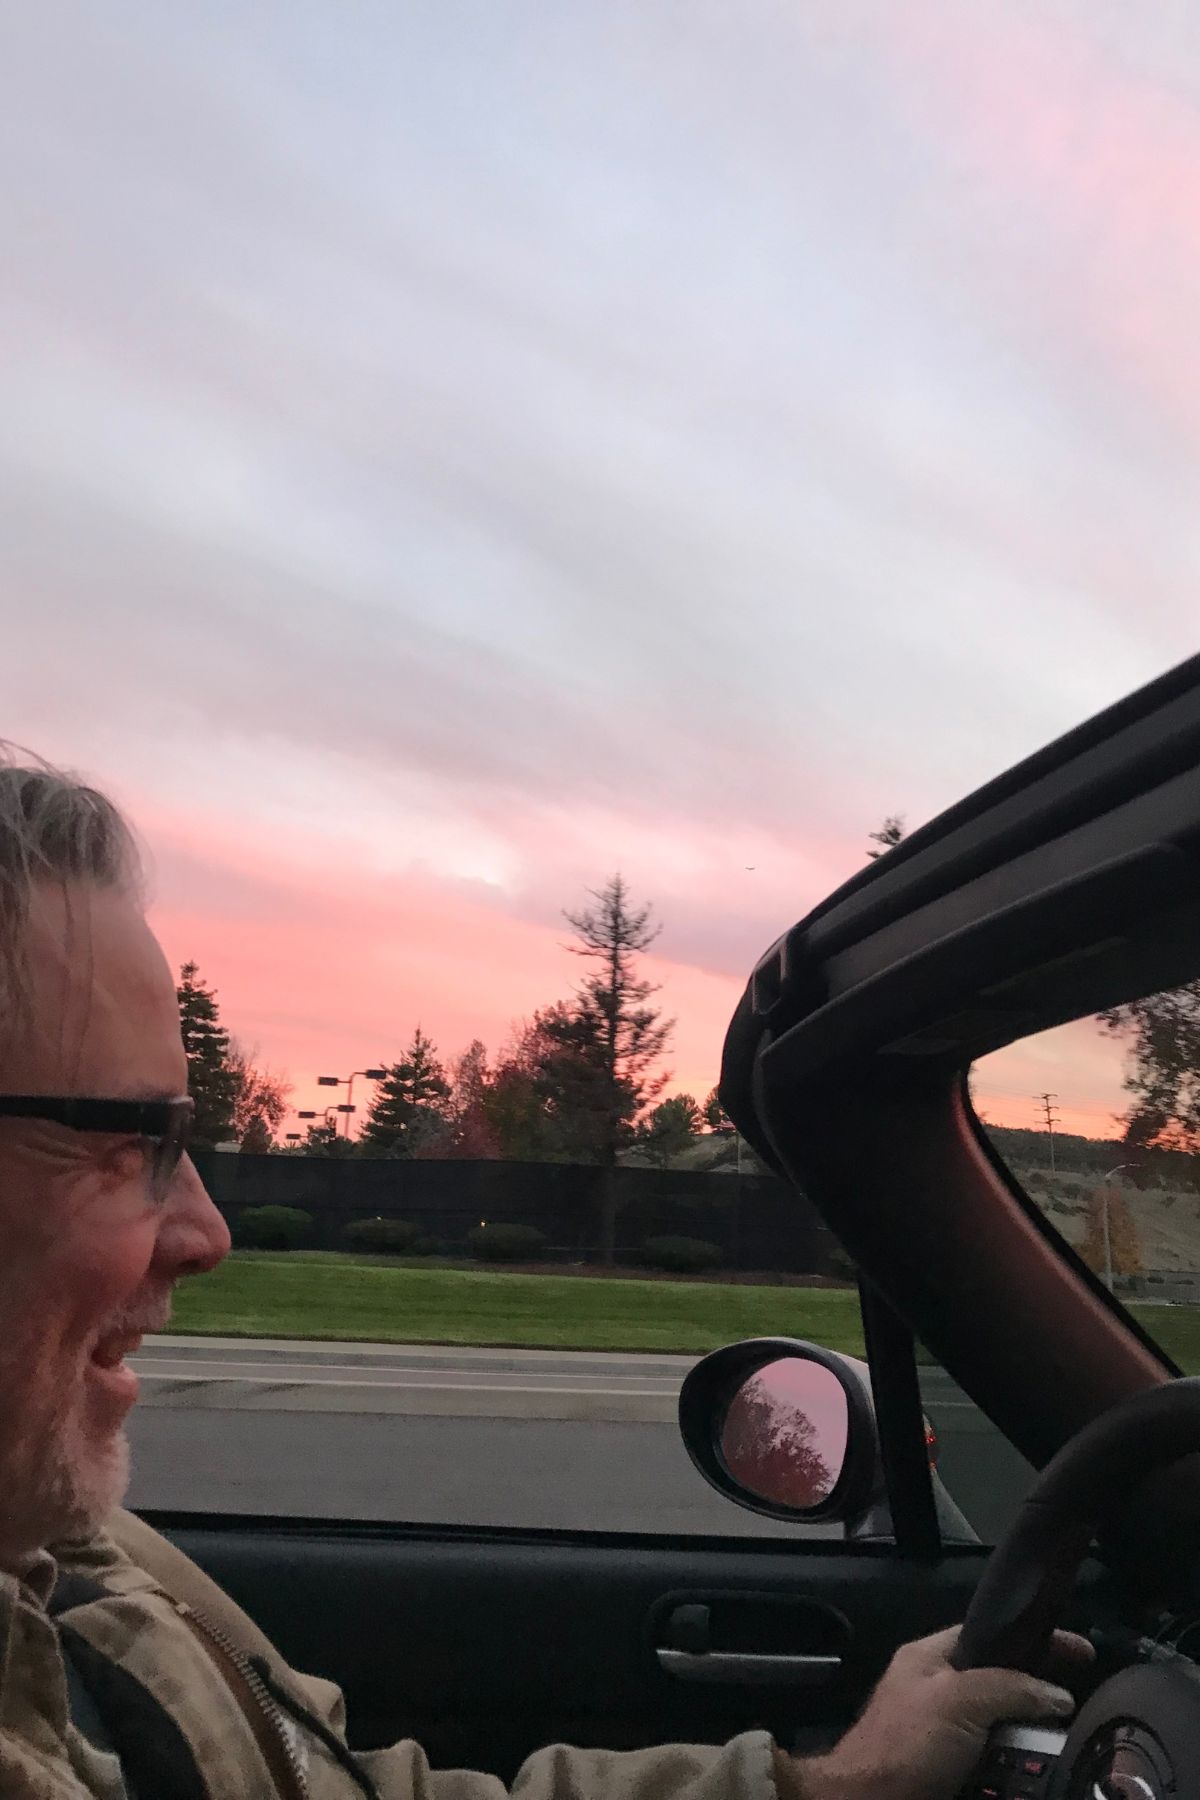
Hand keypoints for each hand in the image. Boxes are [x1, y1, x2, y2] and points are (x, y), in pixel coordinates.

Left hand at [776, 1625, 1093, 1799]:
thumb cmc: (906, 1744)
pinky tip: (1041, 1780)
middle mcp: (938, 1692)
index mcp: (931, 1658)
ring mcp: (945, 1737)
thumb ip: (1009, 1687)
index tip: (1080, 1651)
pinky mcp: (953, 1774)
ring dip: (1032, 1746)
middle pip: (1003, 1687)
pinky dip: (1018, 1775)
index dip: (1035, 1638)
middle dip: (1038, 1701)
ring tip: (1065, 1752)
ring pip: (1004, 1732)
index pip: (991, 1634)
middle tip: (1077, 1714)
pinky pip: (997, 1768)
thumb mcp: (958, 1700)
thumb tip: (1060, 1696)